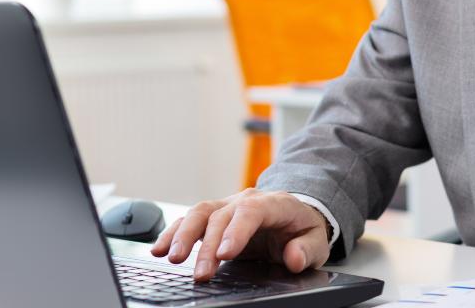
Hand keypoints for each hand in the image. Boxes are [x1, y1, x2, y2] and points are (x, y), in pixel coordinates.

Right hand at [150, 188, 330, 281]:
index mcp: (273, 203)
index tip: (225, 255)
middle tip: (201, 273)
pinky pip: (189, 221)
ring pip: (199, 213)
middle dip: (207, 245)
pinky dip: (172, 233)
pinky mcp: (213, 217)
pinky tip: (159, 248)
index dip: (236, 231)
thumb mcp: (316, 240)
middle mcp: (245, 200)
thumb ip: (307, 249)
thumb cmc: (302, 228)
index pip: (251, 211)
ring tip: (172, 258)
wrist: (294, 214)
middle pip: (220, 215)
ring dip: (183, 236)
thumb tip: (293, 257)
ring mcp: (227, 206)